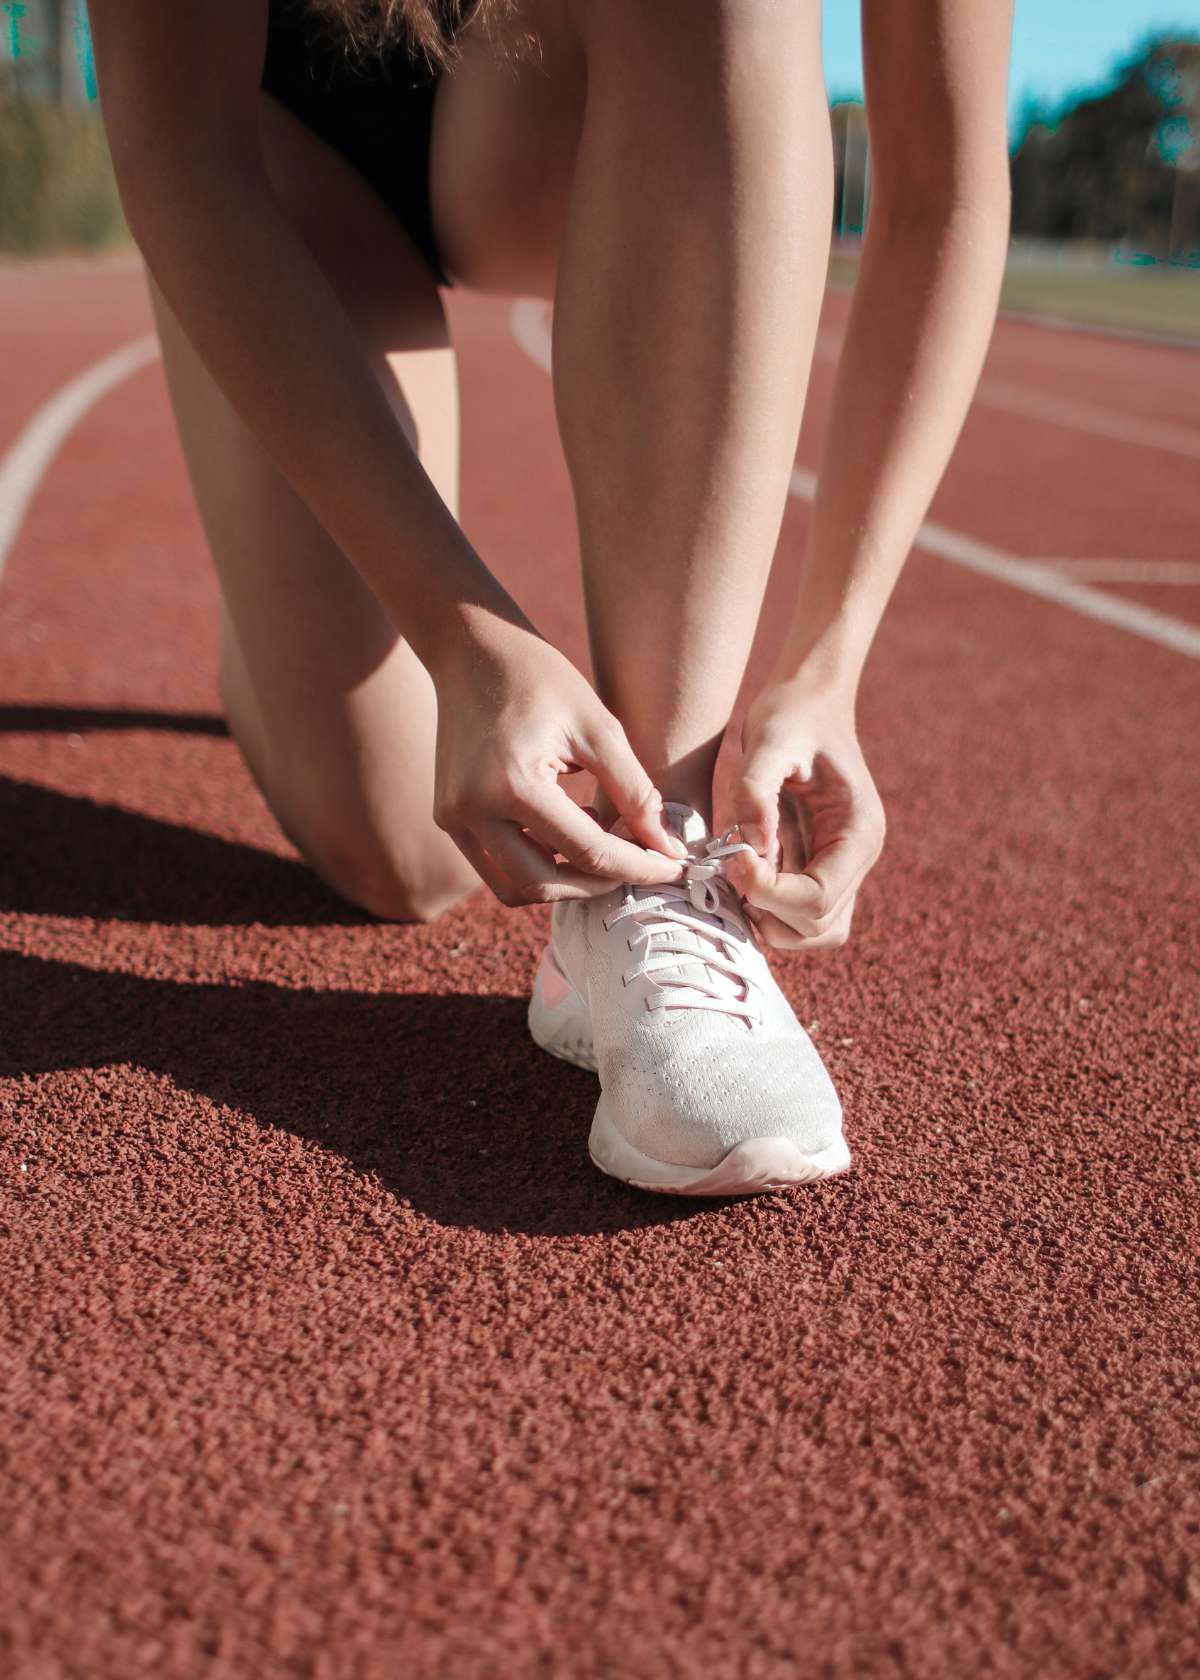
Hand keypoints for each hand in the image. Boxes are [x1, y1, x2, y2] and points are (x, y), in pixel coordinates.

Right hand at [430, 615, 686, 906]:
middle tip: (639, 863)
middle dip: (598, 884)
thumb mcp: (601, 728)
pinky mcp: (449, 818)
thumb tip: (667, 849)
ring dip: (563, 882)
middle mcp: (472, 811)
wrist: (473, 650)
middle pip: (545, 885)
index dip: (639, 866)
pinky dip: (536, 864)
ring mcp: (454, 818)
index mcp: (513, 784)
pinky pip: (495, 866)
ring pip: (515, 887)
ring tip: (602, 847)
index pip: (588, 852)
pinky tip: (569, 832)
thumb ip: (635, 793)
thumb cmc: (541, 679)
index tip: (674, 867)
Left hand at [726, 680, 884, 950]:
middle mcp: (856, 858)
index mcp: (858, 831)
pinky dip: (766, 908)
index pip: (820, 898)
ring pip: (810, 931)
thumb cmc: (791, 715)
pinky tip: (740, 871)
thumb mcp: (770, 739)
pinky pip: (797, 914)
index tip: (733, 860)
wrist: (807, 701)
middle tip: (731, 866)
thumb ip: (756, 791)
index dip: (771, 893)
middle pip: (818, 925)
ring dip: (767, 917)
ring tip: (735, 873)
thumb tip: (750, 846)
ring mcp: (840, 867)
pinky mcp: (817, 867)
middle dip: (768, 909)